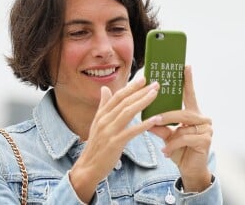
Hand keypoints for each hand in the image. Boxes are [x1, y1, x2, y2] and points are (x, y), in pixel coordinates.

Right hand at [70, 77, 159, 202]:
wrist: (88, 166)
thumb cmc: (96, 144)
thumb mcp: (97, 122)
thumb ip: (103, 105)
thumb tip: (104, 88)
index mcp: (102, 114)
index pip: (118, 96)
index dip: (131, 87)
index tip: (143, 79)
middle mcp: (104, 119)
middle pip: (124, 101)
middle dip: (140, 91)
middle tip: (155, 84)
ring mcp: (109, 131)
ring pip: (128, 112)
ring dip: (143, 102)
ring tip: (155, 95)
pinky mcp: (114, 143)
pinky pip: (131, 131)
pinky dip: (144, 124)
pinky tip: (155, 119)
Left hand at [149, 65, 212, 191]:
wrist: (188, 169)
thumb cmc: (177, 148)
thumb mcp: (166, 134)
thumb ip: (158, 124)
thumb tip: (146, 115)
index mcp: (191, 112)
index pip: (188, 94)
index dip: (187, 80)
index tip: (185, 66)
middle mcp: (200, 117)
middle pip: (181, 110)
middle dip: (166, 114)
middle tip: (154, 118)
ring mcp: (205, 128)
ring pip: (182, 123)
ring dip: (168, 130)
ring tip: (159, 136)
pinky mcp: (206, 140)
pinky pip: (184, 137)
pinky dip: (172, 145)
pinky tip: (166, 151)